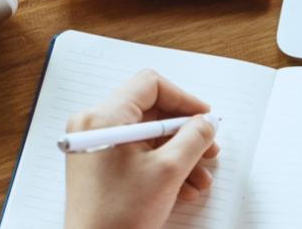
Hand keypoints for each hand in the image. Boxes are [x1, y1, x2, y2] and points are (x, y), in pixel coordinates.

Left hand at [65, 70, 220, 228]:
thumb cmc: (118, 216)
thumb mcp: (169, 171)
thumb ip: (194, 138)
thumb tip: (206, 123)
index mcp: (105, 118)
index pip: (150, 86)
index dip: (183, 99)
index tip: (204, 118)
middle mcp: (94, 125)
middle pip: (151, 111)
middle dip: (184, 133)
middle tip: (207, 147)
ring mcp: (95, 145)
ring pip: (147, 136)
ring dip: (178, 154)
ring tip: (199, 177)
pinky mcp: (98, 164)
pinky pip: (136, 153)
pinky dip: (161, 165)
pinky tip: (183, 187)